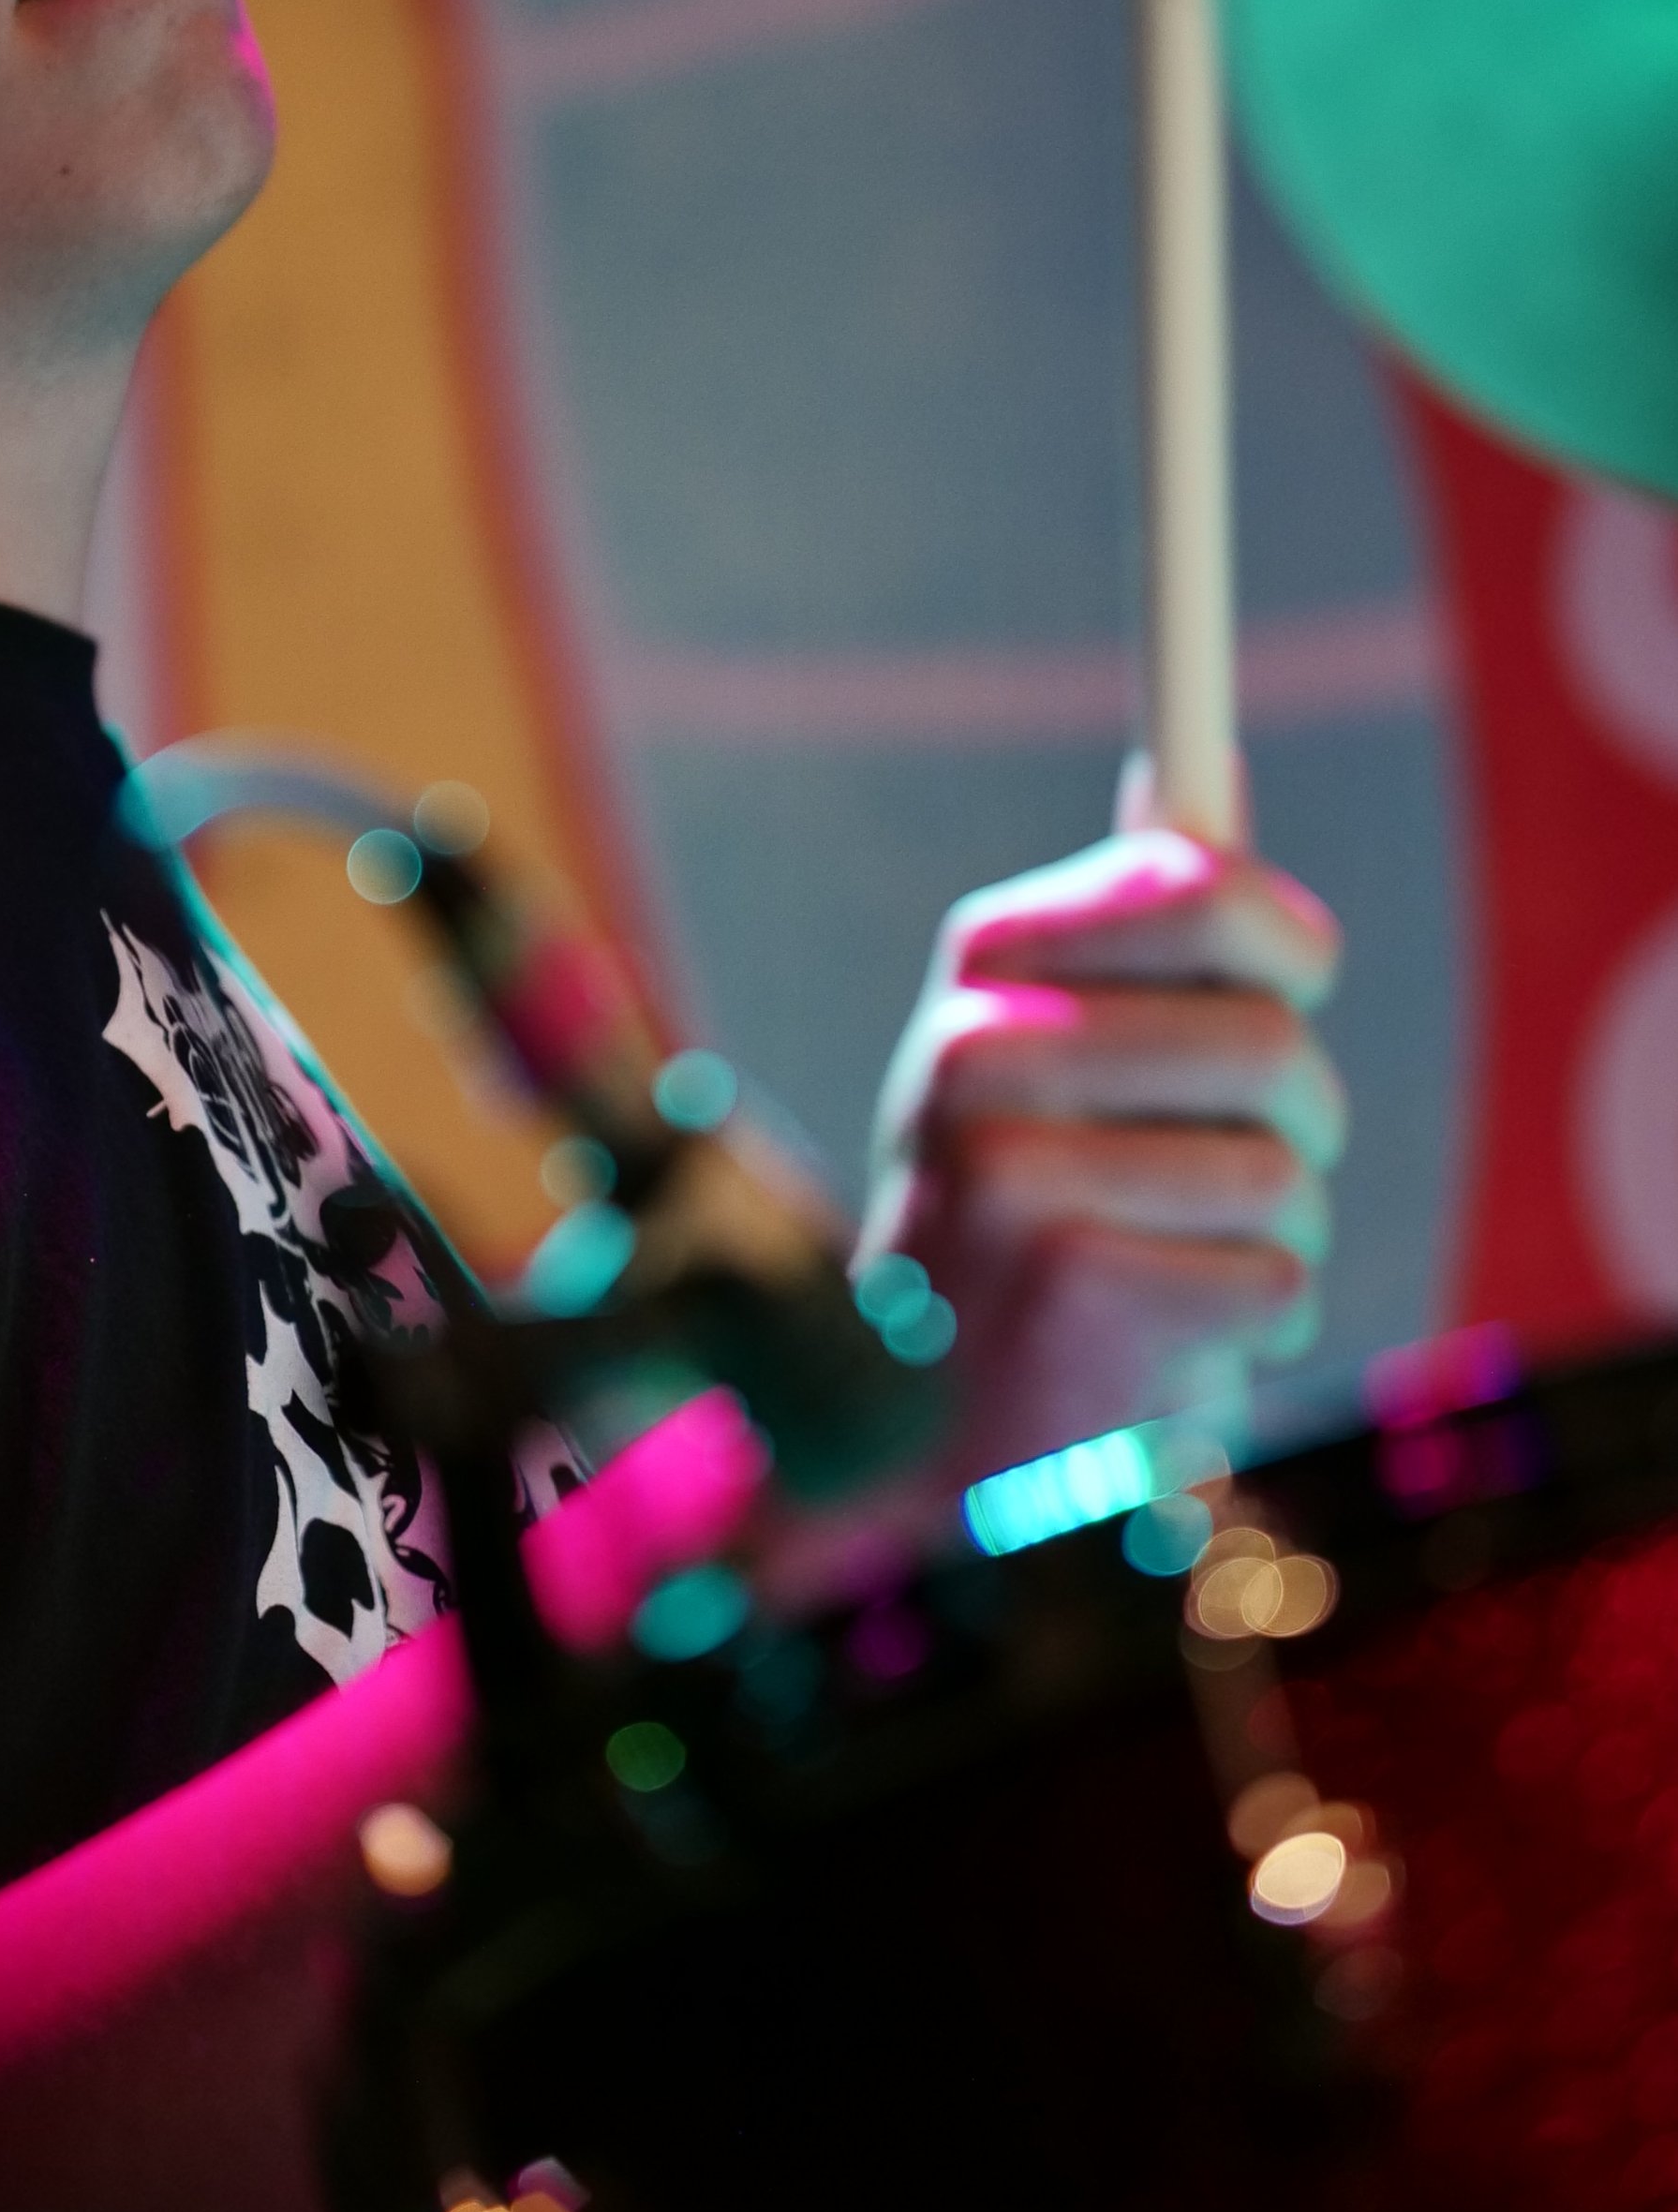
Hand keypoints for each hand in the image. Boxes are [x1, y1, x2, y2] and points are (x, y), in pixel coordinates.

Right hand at [861, 828, 1344, 1479]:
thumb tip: (1195, 778)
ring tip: (1173, 1268)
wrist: (919, 1433)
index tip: (1291, 986)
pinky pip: (1276, 1281)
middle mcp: (976, 1053)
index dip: (1285, 945)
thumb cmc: (1024, 1222)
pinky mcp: (1075, 1294)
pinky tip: (1155, 1346)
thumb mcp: (1045, 1052)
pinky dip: (1246, 1330)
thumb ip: (1130, 927)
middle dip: (1290, 1127)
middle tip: (1220, 1173)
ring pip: (1285, 1174)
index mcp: (981, 968)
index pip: (1204, 888)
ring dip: (1270, 1241)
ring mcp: (1014, 1175)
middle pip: (1275, 1042)